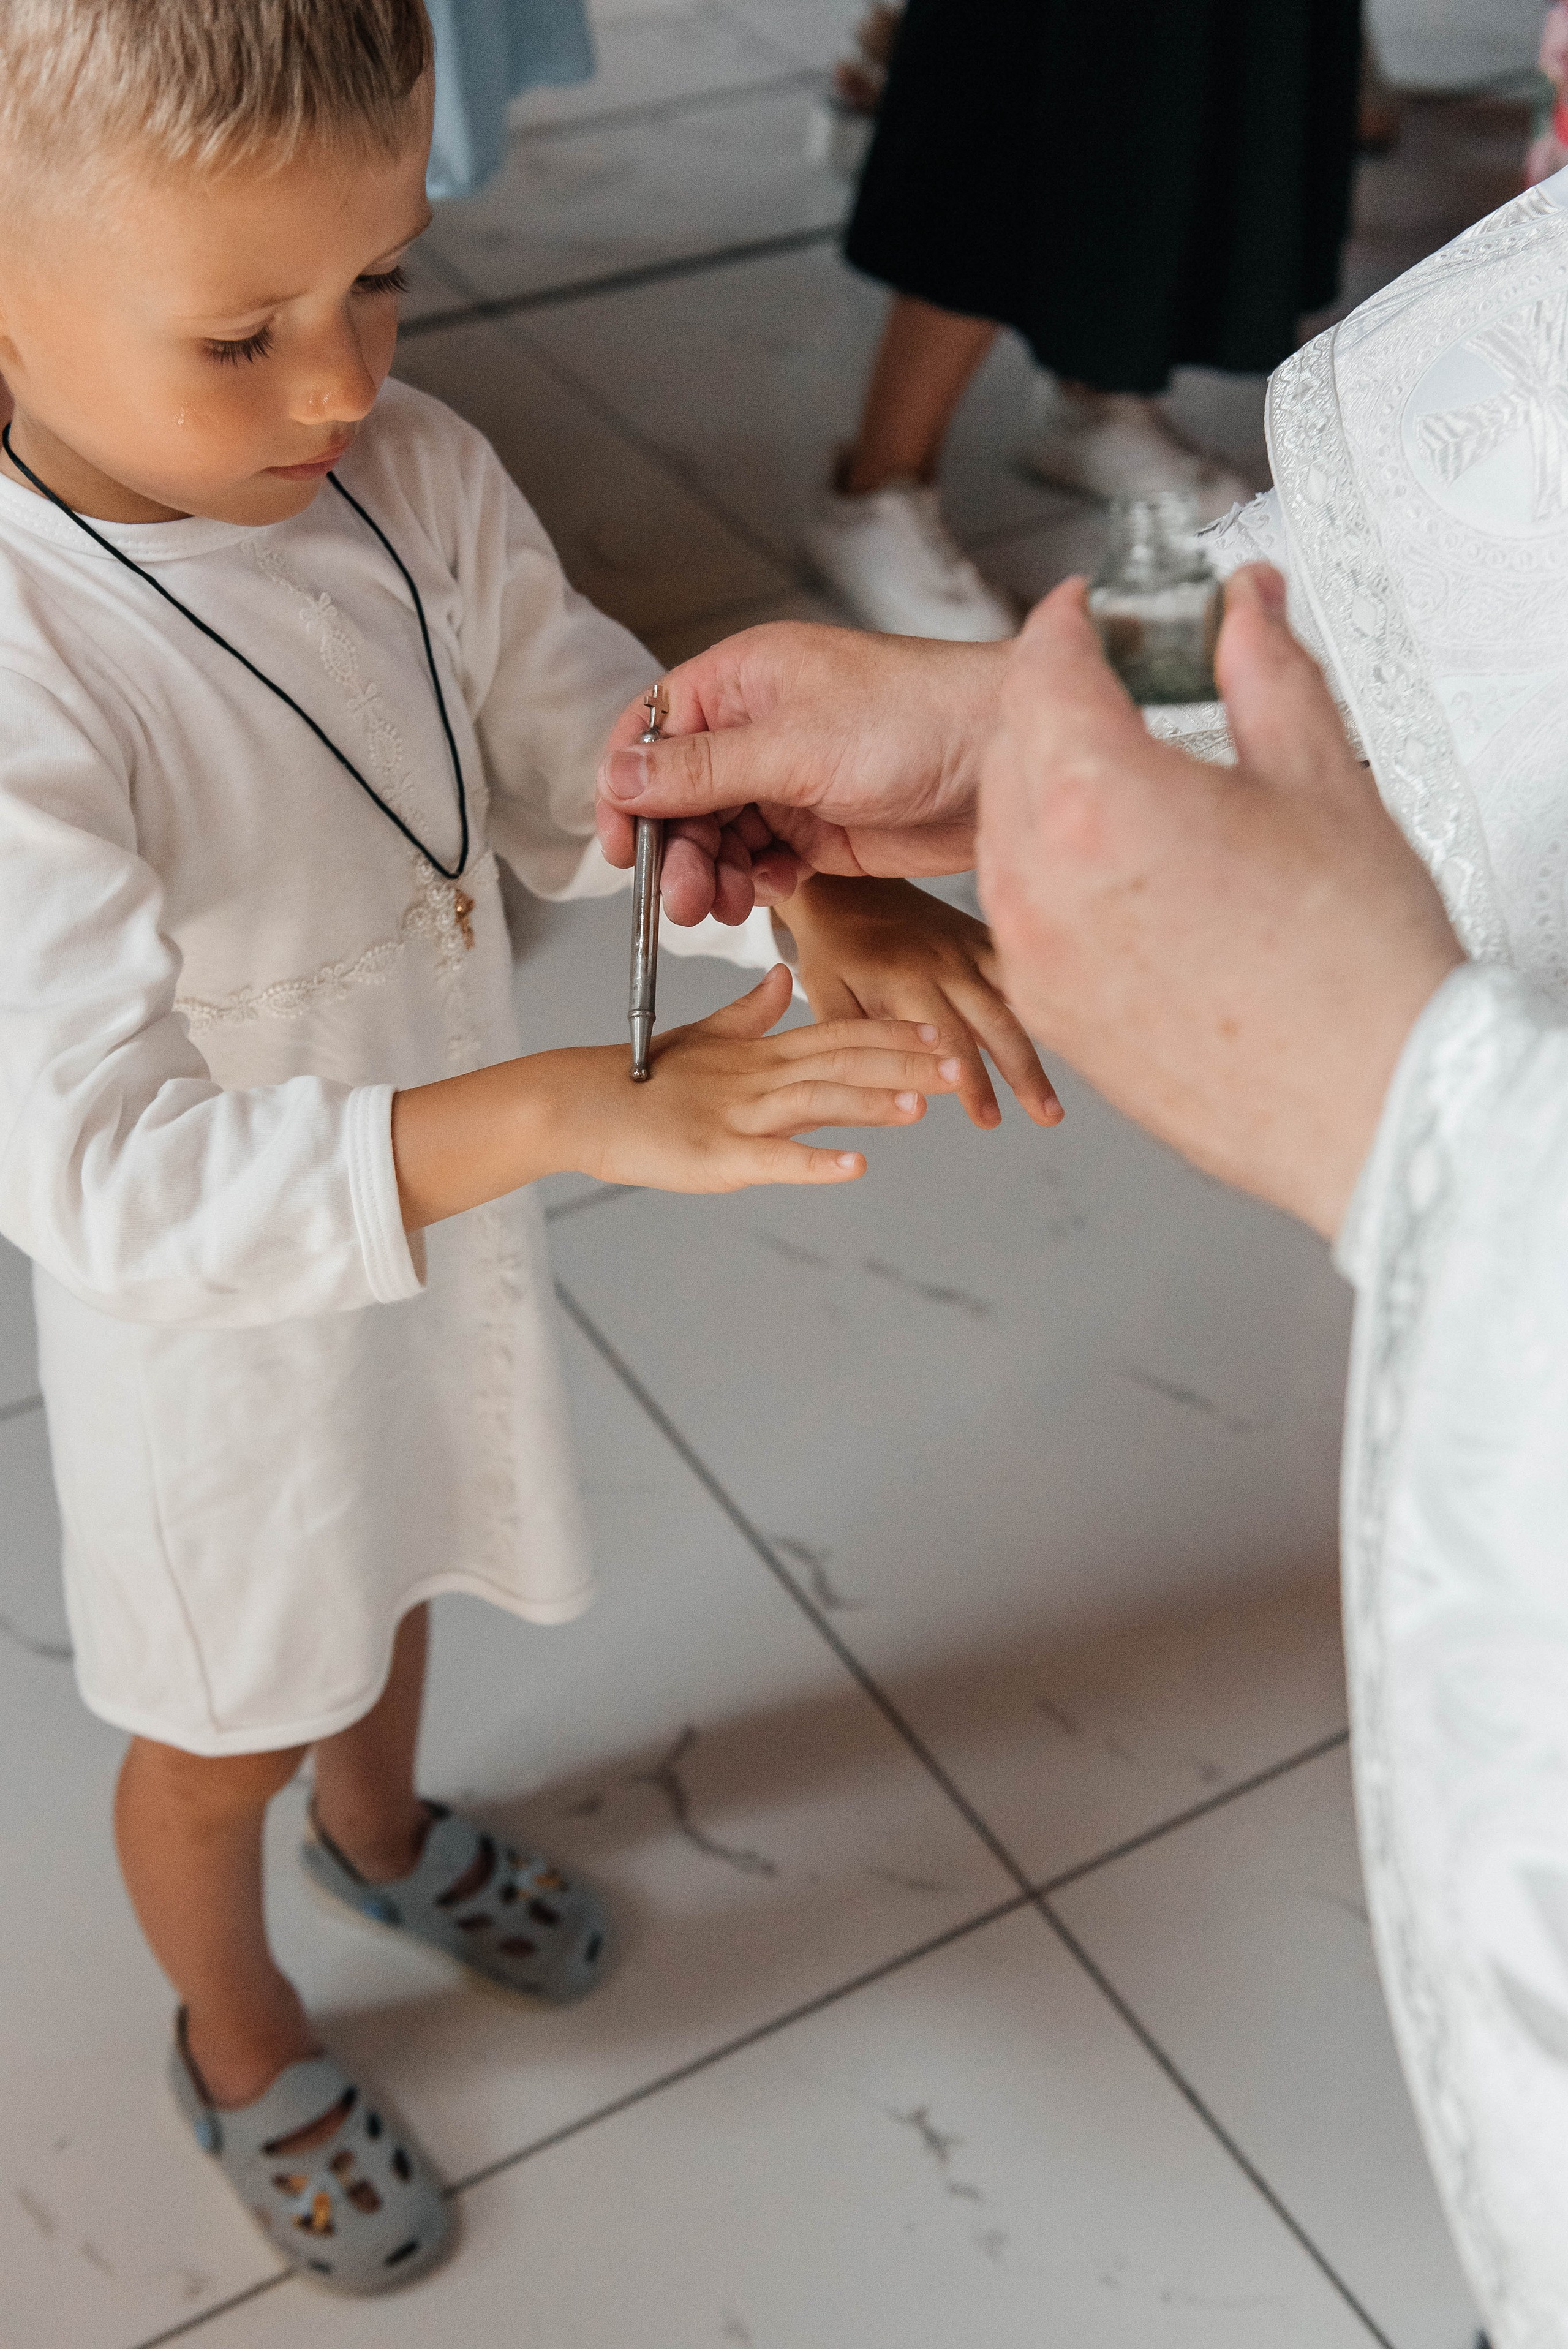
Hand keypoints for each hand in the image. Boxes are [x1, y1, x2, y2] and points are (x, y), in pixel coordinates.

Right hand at [393, 965, 962, 1226]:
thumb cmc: (639, 1077)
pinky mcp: (714, 1156)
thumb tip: (785, 978)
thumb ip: (749, 1014)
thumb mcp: (702, 1038)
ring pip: (814, 1102)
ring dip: (870, 1103)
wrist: (576, 1103)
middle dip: (902, 1064)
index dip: (891, 1032)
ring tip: (922, 1105)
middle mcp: (755, 1077)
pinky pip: (771, 1160)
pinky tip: (855, 1168)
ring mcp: (736, 1116)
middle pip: (840, 1062)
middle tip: (958, 1064)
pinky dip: (813, 1163)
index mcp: (757, 1052)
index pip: (837, 1032)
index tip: (942, 1030)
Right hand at [595, 623, 1006, 923]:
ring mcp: (790, 779)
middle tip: (683, 903)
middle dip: (675, 851)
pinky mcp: (822, 826)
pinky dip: (758, 881)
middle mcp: (759, 728)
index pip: (652, 732)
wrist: (1007, 755)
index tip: (623, 851)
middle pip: (680, 797)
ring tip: (725, 905)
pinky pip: (764, 860)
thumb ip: (702, 770)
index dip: (627, 791)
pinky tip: (774, 890)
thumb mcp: (793, 744)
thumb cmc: (917, 718)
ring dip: (712, 874)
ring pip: (719, 836)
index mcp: (742, 681)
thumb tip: (619, 777)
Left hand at [777, 876, 1061, 1129]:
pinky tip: (1075, 1020)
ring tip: (1063, 1075)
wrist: (844, 885)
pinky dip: (1044, 991)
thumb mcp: (825, 994)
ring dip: (1046, 1040)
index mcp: (907, 984)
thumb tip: (877, 1086)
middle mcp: (947, 966)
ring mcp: (969, 949)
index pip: (949, 1042)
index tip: (988, 1120)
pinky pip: (1019, 967)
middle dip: (1025, 1074)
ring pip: (1017, 999)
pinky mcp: (980, 936)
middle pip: (997, 1026)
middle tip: (1047, 1117)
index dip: (971, 1083)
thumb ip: (853, 1038)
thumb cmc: (832, 950)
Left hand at [977, 566, 1463, 1237]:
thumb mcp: (1316, 776)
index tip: (1081, 611)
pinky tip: (1115, 874)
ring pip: (1005, 835)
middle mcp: (1043, 880)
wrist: (1366, 1100)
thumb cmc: (1352, 966)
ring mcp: (1036, 954)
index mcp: (1099, 800)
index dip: (1065, 624)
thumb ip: (1264, 670)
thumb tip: (1245, 612)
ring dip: (1045, 791)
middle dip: (1053, 703)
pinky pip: (1020, 914)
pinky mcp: (1050, 1011)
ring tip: (1118, 782)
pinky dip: (1051, 875)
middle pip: (1011, 748)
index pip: (1044, 670)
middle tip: (1107, 684)